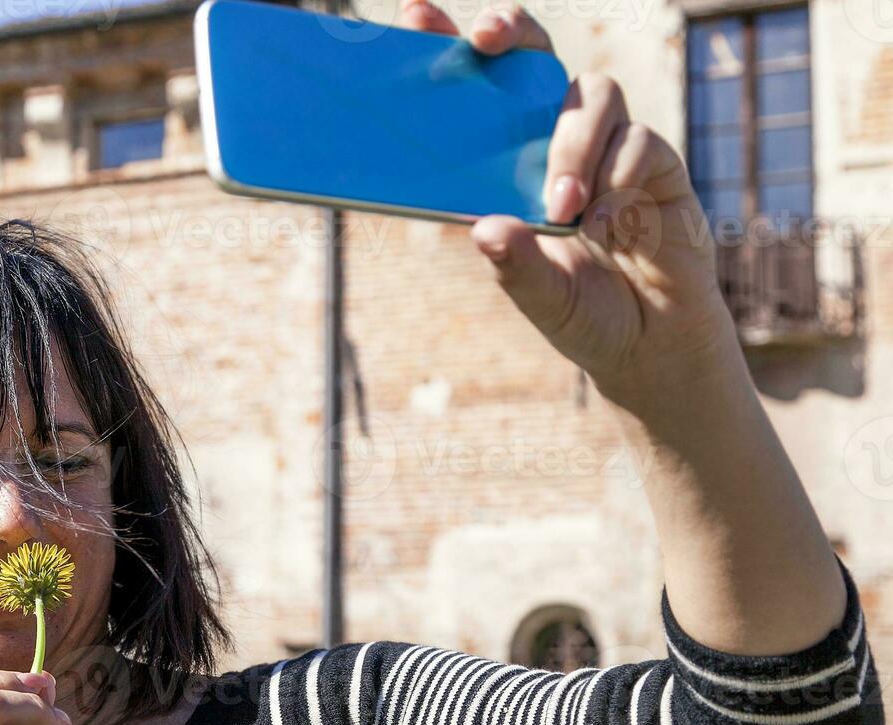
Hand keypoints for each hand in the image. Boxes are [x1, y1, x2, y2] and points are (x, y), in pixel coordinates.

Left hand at [403, 2, 740, 407]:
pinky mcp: (657, 167)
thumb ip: (516, 266)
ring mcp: (610, 147)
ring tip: (563, 204)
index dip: (450, 45)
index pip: (479, 94)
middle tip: (486, 39)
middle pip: (536, 58)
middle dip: (511, 34)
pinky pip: (641, 141)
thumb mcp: (540, 298)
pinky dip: (620, 173)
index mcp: (510, 163)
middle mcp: (556, 141)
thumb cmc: (583, 313)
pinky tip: (605, 221)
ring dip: (573, 142)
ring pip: (593, 95)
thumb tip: (486, 230)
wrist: (652, 346)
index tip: (414, 16)